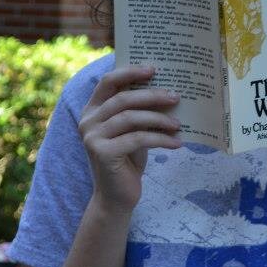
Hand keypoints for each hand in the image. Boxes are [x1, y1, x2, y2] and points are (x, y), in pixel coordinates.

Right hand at [78, 65, 180, 212]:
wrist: (117, 197)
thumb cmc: (128, 161)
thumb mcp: (132, 131)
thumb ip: (138, 112)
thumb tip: (167, 91)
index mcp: (92, 111)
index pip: (108, 82)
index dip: (130, 72)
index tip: (154, 69)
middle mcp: (88, 121)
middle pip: (123, 98)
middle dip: (152, 96)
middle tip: (176, 97)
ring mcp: (92, 137)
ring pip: (131, 118)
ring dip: (159, 119)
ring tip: (179, 125)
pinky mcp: (103, 153)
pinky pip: (137, 139)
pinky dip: (160, 139)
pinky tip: (177, 143)